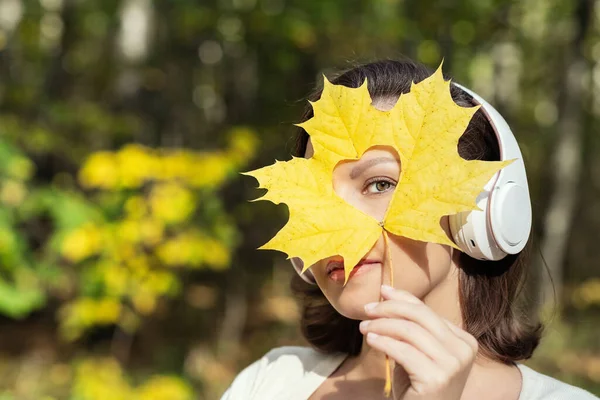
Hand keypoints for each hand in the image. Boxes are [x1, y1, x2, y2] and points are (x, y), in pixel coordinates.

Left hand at [359, 285, 477, 399]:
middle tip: (368, 309)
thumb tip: (387, 293)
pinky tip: (371, 340)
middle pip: (420, 316)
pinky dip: (383, 342)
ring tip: (364, 328)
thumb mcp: (416, 351)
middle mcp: (463, 350)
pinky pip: (403, 351)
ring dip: (382, 325)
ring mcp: (453, 365)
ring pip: (410, 331)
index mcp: (464, 341)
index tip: (382, 291)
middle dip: (390, 308)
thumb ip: (409, 326)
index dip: (403, 298)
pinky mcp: (436, 378)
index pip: (429, 310)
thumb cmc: (417, 387)